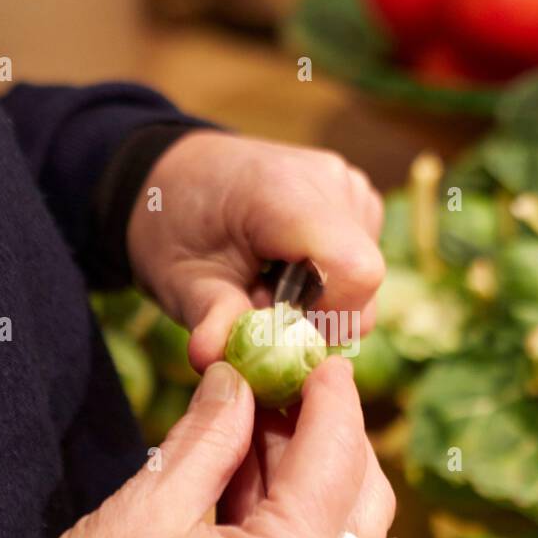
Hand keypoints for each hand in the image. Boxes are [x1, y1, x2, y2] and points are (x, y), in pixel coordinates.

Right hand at [30, 357, 395, 537]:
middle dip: (332, 433)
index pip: (336, 459)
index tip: (318, 356)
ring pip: (348, 530)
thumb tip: (236, 379)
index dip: (331, 398)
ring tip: (260, 423)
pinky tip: (258, 476)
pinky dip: (303, 514)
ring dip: (317, 471)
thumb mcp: (148, 506)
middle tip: (284, 386)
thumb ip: (208, 437)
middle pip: (363, 496)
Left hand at [126, 132, 385, 370]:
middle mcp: (330, 181)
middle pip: (363, 281)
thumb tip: (213, 359)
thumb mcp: (178, 278)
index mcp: (284, 192)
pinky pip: (359, 262)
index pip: (354, 269)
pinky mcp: (358, 198)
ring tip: (268, 280)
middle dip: (318, 315)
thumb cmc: (172, 226)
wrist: (174, 178)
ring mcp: (349, 186)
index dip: (328, 314)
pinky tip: (286, 265)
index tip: (279, 323)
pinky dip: (327, 279)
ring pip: (365, 278)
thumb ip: (209, 316)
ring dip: (321, 299)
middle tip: (261, 304)